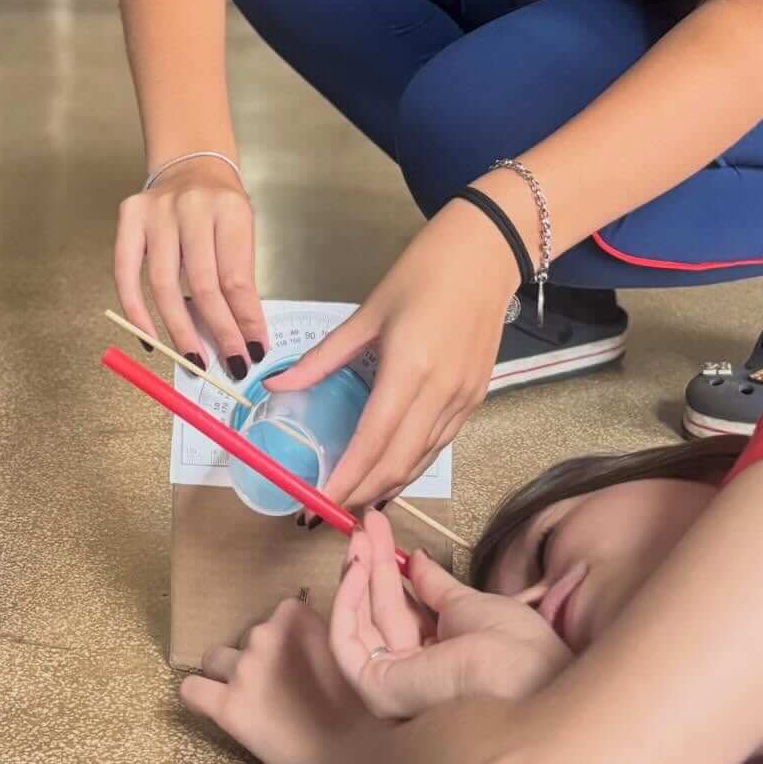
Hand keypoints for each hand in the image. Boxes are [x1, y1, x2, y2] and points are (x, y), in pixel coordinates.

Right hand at [113, 158, 266, 377]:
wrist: (190, 164)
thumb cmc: (220, 207)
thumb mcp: (243, 233)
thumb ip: (239, 280)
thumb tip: (241, 337)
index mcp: (230, 209)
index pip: (237, 277)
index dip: (245, 320)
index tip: (253, 351)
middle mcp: (191, 207)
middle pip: (202, 284)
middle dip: (217, 331)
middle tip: (228, 365)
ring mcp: (155, 211)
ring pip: (163, 284)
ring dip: (179, 331)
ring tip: (194, 360)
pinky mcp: (129, 218)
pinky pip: (125, 275)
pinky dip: (136, 312)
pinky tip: (150, 339)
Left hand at [179, 595, 380, 763]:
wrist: (356, 755)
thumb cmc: (362, 708)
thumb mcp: (347, 651)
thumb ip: (319, 634)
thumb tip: (305, 637)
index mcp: (297, 618)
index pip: (280, 613)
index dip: (288, 637)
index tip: (299, 658)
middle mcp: (265, 636)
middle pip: (250, 637)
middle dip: (261, 657)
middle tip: (282, 687)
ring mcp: (244, 670)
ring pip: (216, 658)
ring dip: (230, 673)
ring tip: (253, 700)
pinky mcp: (227, 707)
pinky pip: (192, 691)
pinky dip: (198, 695)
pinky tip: (211, 704)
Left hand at [266, 198, 517, 508]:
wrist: (487, 252)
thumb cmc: (424, 272)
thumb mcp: (368, 312)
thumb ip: (323, 357)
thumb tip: (275, 384)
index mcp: (410, 368)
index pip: (372, 441)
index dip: (344, 479)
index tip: (314, 503)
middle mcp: (441, 393)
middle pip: (397, 463)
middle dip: (361, 495)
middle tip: (326, 511)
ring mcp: (464, 399)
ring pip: (421, 461)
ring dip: (386, 486)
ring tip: (352, 501)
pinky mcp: (475, 397)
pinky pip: (439, 445)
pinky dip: (411, 465)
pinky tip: (390, 472)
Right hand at [331, 510, 572, 718]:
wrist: (526, 672)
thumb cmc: (513, 645)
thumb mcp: (469, 603)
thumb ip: (435, 585)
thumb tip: (415, 558)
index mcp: (437, 657)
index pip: (399, 608)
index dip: (388, 567)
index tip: (381, 528)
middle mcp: (412, 671)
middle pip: (379, 610)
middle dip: (370, 562)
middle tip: (365, 521)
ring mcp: (392, 682)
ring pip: (359, 623)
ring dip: (355, 573)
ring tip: (359, 535)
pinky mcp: (376, 688)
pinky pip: (347, 643)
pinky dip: (346, 602)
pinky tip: (357, 567)